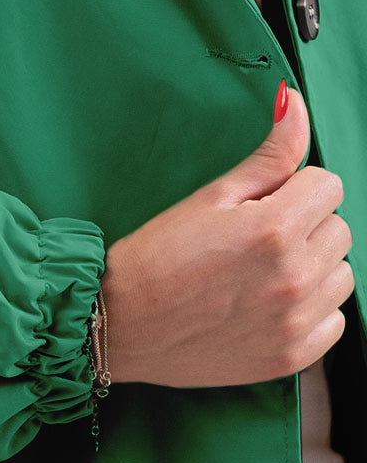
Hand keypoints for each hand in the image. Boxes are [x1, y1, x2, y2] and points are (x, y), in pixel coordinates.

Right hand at [102, 86, 353, 386]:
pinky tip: (271, 307)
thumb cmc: (156, 257)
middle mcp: (293, 277)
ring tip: (264, 275)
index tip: (264, 205)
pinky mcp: (289, 358)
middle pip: (339, 230)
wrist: (121, 325)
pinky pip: (333, 323)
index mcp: (274, 229)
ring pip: (341, 276)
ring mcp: (294, 323)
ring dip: (313, 269)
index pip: (329, 186)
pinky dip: (312, 313)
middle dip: (306, 227)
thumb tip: (298, 104)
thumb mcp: (210, 197)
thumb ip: (269, 155)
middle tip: (257, 242)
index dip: (295, 190)